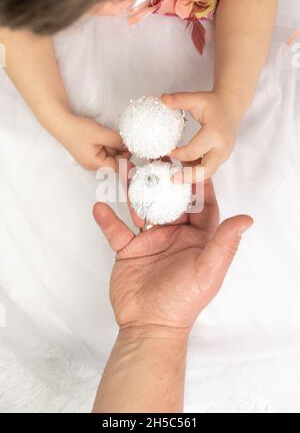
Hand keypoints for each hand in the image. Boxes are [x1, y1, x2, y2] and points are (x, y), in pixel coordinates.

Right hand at [59, 114, 128, 170]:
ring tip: (105, 135)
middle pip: (114, 162)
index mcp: (95, 164)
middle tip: (116, 138)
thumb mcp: (101, 134)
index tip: (129, 148)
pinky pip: (104, 151)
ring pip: (110, 156)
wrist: (61, 122)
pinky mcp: (90, 153)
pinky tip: (101, 136)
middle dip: (118, 151)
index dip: (125, 158)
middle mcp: (93, 165)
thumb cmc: (77, 129)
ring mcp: (91, 160)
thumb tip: (129, 147)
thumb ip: (117, 142)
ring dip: (112, 146)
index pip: (117, 167)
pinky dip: (106, 144)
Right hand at [94, 177, 252, 336]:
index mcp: (197, 240)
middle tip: (157, 157)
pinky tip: (100, 206)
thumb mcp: (208, 271)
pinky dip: (108, 219)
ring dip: (134, 192)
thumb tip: (247, 219)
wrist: (149, 326)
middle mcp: (174, 236)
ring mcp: (150, 242)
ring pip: (142, 209)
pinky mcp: (128, 250)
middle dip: (165, 180)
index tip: (194, 164)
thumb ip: (225, 243)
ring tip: (126, 170)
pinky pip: (116, 230)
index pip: (202, 207)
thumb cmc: (183, 301)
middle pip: (170, 202)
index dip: (200, 186)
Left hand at [162, 91, 244, 182]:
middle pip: (205, 170)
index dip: (178, 154)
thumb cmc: (215, 104)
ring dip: (193, 176)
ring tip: (177, 176)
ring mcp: (224, 154)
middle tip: (173, 180)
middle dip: (188, 177)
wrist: (232, 105)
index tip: (168, 151)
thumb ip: (180, 99)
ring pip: (208, 172)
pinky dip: (198, 171)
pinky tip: (185, 169)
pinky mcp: (223, 157)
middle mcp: (222, 148)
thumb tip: (163, 98)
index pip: (193, 152)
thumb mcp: (197, 98)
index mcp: (215, 134)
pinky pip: (210, 168)